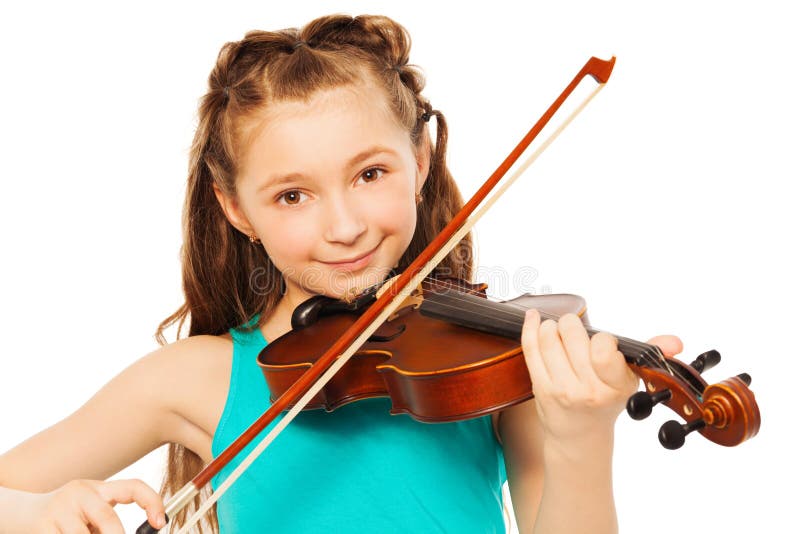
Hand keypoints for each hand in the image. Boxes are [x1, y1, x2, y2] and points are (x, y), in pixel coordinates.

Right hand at [23, 479, 164, 533]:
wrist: (20, 513)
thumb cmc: (65, 517)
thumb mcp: (89, 513)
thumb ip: (106, 522)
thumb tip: (139, 532)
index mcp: (99, 488)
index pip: (133, 487)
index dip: (152, 502)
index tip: (160, 523)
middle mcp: (80, 492)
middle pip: (109, 519)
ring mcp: (60, 509)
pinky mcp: (42, 526)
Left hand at [521, 310, 681, 447]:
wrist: (580, 435)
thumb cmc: (607, 399)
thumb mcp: (631, 379)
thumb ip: (652, 353)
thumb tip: (675, 341)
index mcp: (615, 385)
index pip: (603, 347)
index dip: (601, 338)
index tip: (601, 342)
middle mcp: (588, 390)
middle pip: (571, 334)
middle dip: (572, 325)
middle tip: (574, 329)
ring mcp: (561, 389)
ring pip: (548, 338)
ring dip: (551, 326)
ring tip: (557, 330)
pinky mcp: (540, 388)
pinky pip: (530, 349)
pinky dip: (530, 328)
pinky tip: (533, 317)